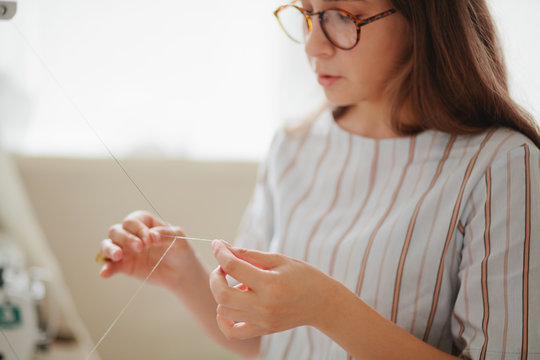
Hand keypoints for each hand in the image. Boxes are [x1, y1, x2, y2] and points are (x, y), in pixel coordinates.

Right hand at [98, 210, 196, 288]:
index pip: (133, 221)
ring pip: (107, 245)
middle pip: (116, 230)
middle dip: (126, 238)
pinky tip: (105, 273)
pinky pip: (110, 265)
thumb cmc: (180, 250)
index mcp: (144, 223)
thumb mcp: (179, 239)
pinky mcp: (123, 266)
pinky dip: (106, 268)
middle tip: (140, 248)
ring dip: (110, 249)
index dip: (139, 229)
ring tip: (119, 256)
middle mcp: (131, 234)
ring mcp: (125, 250)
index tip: (151, 240)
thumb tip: (152, 235)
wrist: (181, 272)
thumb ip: (166, 234)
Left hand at [209, 240, 333, 339]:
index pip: (233, 267)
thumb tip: (224, 248)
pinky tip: (230, 305)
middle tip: (224, 266)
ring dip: (222, 293)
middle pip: (222, 293)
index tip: (217, 244)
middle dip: (216, 275)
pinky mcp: (262, 330)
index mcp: (270, 283)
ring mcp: (262, 321)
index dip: (220, 252)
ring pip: (223, 311)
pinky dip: (224, 319)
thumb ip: (249, 255)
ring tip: (238, 284)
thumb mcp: (279, 259)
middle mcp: (264, 305)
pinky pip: (232, 332)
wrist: (323, 303)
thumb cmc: (303, 276)